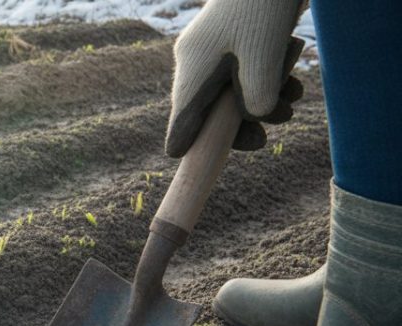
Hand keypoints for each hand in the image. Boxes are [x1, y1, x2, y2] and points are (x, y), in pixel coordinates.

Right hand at [166, 0, 306, 157]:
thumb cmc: (264, 9)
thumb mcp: (264, 61)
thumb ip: (257, 99)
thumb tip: (256, 117)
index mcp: (194, 67)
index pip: (182, 117)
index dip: (186, 142)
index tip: (183, 160)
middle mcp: (196, 58)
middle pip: (208, 107)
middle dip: (239, 122)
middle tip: (267, 137)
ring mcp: (212, 46)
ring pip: (230, 88)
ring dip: (260, 101)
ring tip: (293, 101)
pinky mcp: (232, 36)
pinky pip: (241, 70)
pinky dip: (264, 81)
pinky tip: (291, 82)